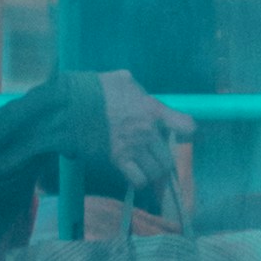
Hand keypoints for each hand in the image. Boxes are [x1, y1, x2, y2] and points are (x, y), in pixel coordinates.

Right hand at [94, 70, 185, 208]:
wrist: (74, 104)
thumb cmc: (98, 88)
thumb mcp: (125, 80)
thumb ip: (139, 91)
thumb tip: (142, 95)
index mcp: (154, 110)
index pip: (185, 126)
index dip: (185, 131)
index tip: (179, 133)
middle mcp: (148, 133)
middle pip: (168, 159)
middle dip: (162, 160)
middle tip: (154, 157)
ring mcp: (134, 148)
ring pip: (155, 172)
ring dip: (151, 172)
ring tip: (144, 167)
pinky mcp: (118, 160)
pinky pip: (137, 179)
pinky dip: (138, 180)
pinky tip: (133, 175)